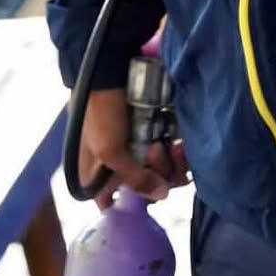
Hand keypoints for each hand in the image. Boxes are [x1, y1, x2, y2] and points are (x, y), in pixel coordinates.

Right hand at [79, 89, 189, 210]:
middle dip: (157, 175)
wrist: (109, 71)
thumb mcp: (110, 151)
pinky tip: (178, 144)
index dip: (133, 204)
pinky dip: (176, 154)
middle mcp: (117, 167)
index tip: (147, 192)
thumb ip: (135, 179)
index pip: (116, 204)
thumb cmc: (100, 113)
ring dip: (170, 163)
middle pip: (145, 189)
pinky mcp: (151, 135)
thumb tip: (163, 195)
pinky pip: (169, 155)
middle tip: (155, 150)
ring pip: (161, 172)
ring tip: (169, 144)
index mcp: (97, 177)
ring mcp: (136, 151)